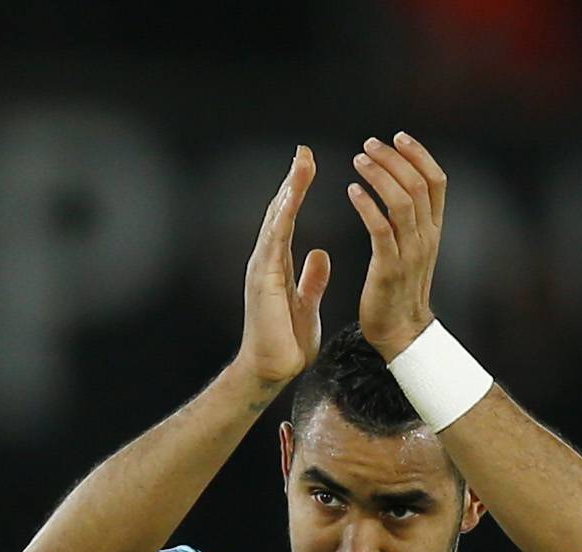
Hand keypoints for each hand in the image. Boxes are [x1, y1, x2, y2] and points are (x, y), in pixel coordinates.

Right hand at [238, 145, 331, 384]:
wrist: (271, 370)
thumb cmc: (286, 343)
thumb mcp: (307, 304)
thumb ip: (311, 278)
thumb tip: (320, 255)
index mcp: (278, 265)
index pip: (289, 221)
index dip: (298, 194)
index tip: (310, 167)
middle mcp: (266, 261)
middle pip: (280, 213)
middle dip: (292, 181)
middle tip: (305, 151)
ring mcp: (261, 268)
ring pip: (276, 221)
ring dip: (288, 191)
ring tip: (301, 163)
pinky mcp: (263, 280)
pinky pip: (274, 243)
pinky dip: (282, 219)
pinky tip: (290, 199)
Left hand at [347, 132, 447, 360]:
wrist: (401, 332)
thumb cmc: (400, 291)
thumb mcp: (414, 249)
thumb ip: (411, 220)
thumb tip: (400, 186)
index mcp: (434, 230)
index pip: (437, 181)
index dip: (420, 154)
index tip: (398, 137)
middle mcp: (427, 237)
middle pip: (419, 185)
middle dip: (393, 159)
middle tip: (368, 144)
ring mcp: (410, 253)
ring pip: (402, 201)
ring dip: (379, 175)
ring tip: (358, 160)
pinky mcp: (389, 268)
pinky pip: (380, 229)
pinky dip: (367, 205)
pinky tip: (351, 191)